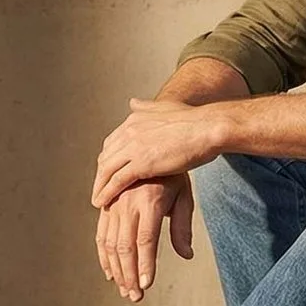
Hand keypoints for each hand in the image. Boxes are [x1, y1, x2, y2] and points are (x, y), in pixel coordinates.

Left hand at [91, 98, 224, 208]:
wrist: (208, 128)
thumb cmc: (195, 121)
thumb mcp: (166, 107)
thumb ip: (147, 107)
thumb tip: (132, 102)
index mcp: (134, 119)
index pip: (112, 143)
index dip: (108, 159)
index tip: (108, 172)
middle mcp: (129, 131)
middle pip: (105, 157)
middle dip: (101, 174)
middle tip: (99, 188)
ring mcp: (133, 147)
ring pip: (106, 169)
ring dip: (99, 186)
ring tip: (97, 200)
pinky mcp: (141, 163)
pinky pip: (117, 181)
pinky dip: (107, 192)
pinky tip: (102, 203)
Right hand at [97, 173, 193, 301]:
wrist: (151, 148)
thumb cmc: (173, 176)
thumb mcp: (184, 197)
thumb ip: (182, 227)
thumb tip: (186, 254)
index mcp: (149, 201)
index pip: (145, 241)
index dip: (144, 265)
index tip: (146, 285)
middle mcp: (128, 203)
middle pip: (125, 247)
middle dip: (129, 275)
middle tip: (135, 296)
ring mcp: (114, 204)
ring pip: (110, 244)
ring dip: (117, 270)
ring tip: (126, 290)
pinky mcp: (107, 206)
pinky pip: (101, 234)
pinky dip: (104, 256)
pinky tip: (111, 273)